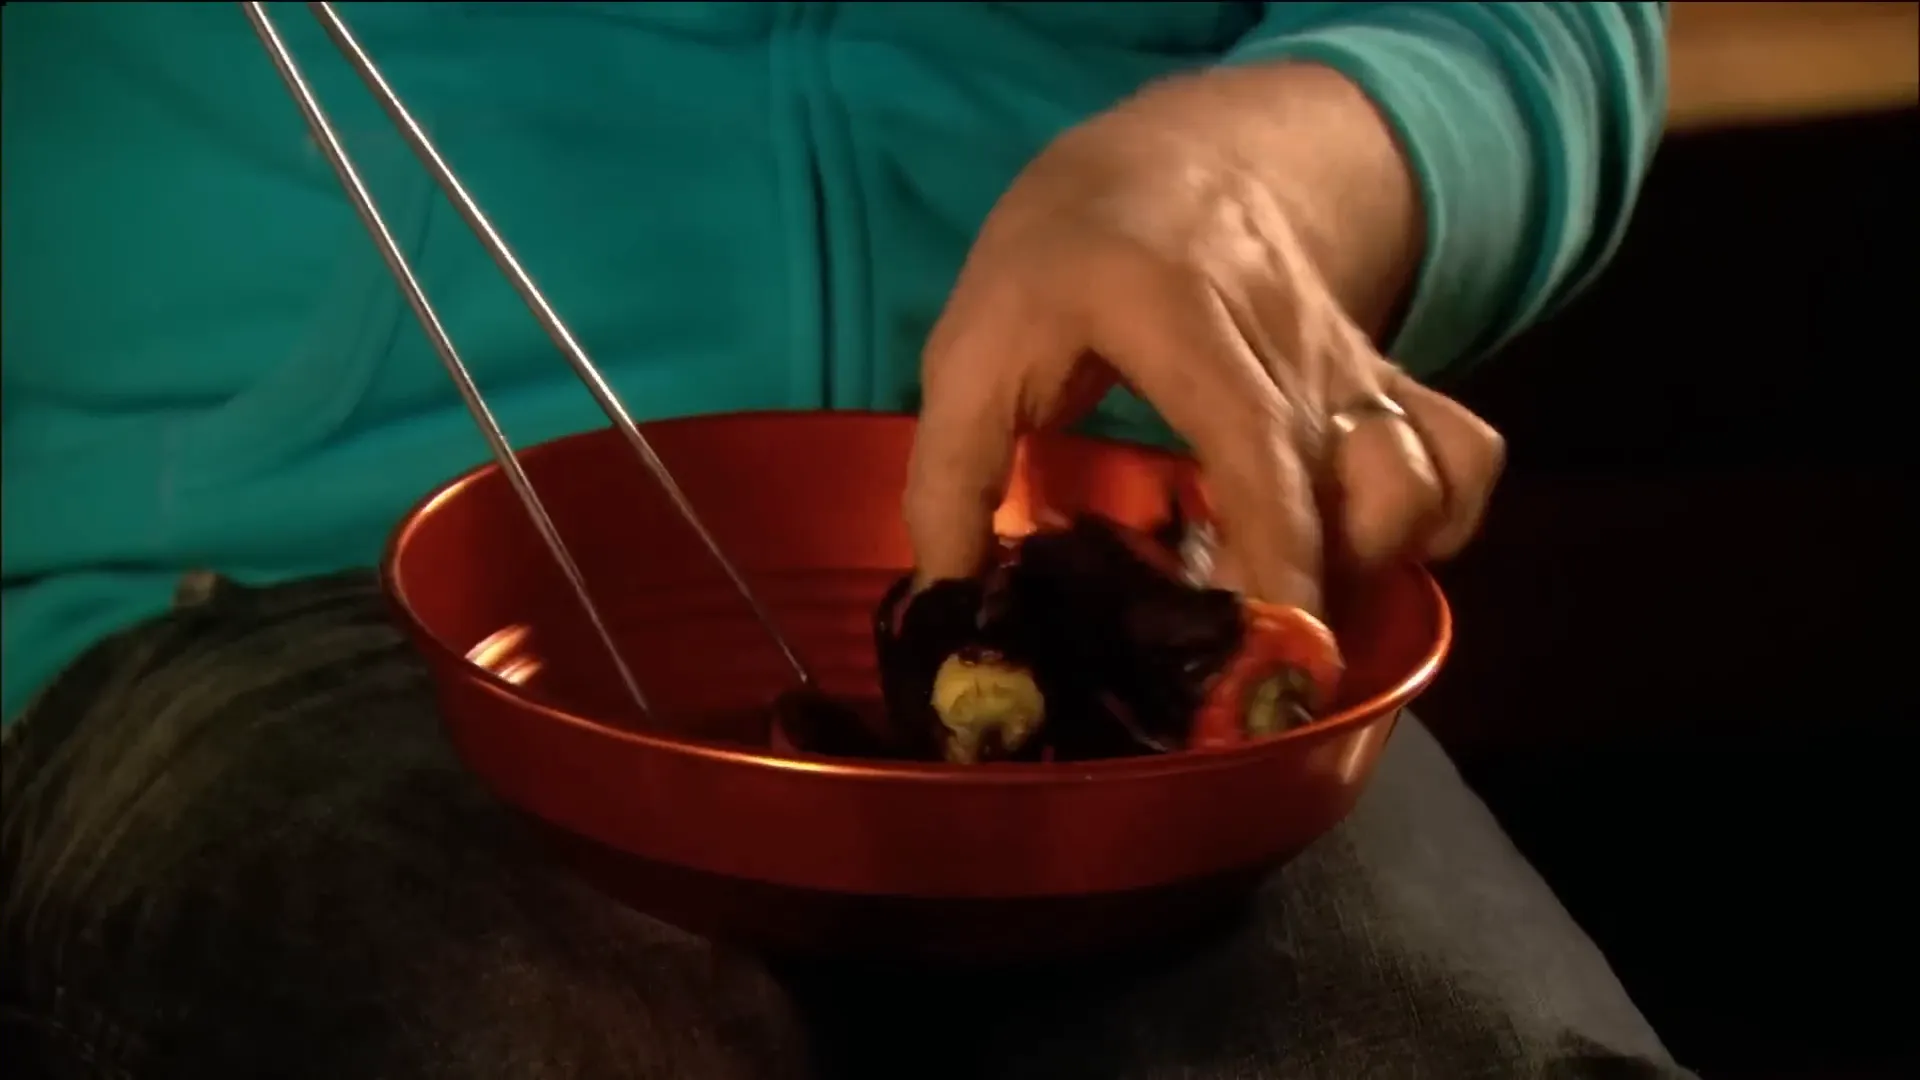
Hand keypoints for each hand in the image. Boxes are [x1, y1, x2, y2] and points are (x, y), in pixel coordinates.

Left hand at [905, 64, 1504, 615]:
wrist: (1170, 158)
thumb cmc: (1058, 257)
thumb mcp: (971, 345)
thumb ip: (951, 476)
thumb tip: (951, 611)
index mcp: (1177, 311)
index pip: (1254, 438)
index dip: (1277, 548)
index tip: (1272, 642)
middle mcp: (1288, 336)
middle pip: (1359, 474)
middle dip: (1328, 592)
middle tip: (1256, 674)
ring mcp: (1350, 358)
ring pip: (1425, 468)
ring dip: (1379, 559)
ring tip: (1296, 610)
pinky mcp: (1382, 379)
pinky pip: (1460, 454)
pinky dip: (1436, 522)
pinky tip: (1362, 558)